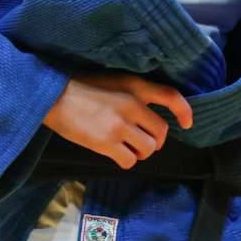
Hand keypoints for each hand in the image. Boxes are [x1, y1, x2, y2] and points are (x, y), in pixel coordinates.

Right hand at [42, 73, 193, 169]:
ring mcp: (120, 125)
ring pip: (148, 149)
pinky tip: (114, 154)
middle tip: (143, 142)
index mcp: (134, 86)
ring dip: (140, 153)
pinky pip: (129, 161)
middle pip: (161, 132)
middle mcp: (132, 105)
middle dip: (155, 141)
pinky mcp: (106, 143)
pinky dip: (125, 161)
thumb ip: (133, 93)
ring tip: (127, 148)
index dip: (184, 111)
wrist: (52, 95)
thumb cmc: (79, 86)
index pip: (171, 96)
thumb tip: (149, 113)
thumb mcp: (113, 80)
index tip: (187, 123)